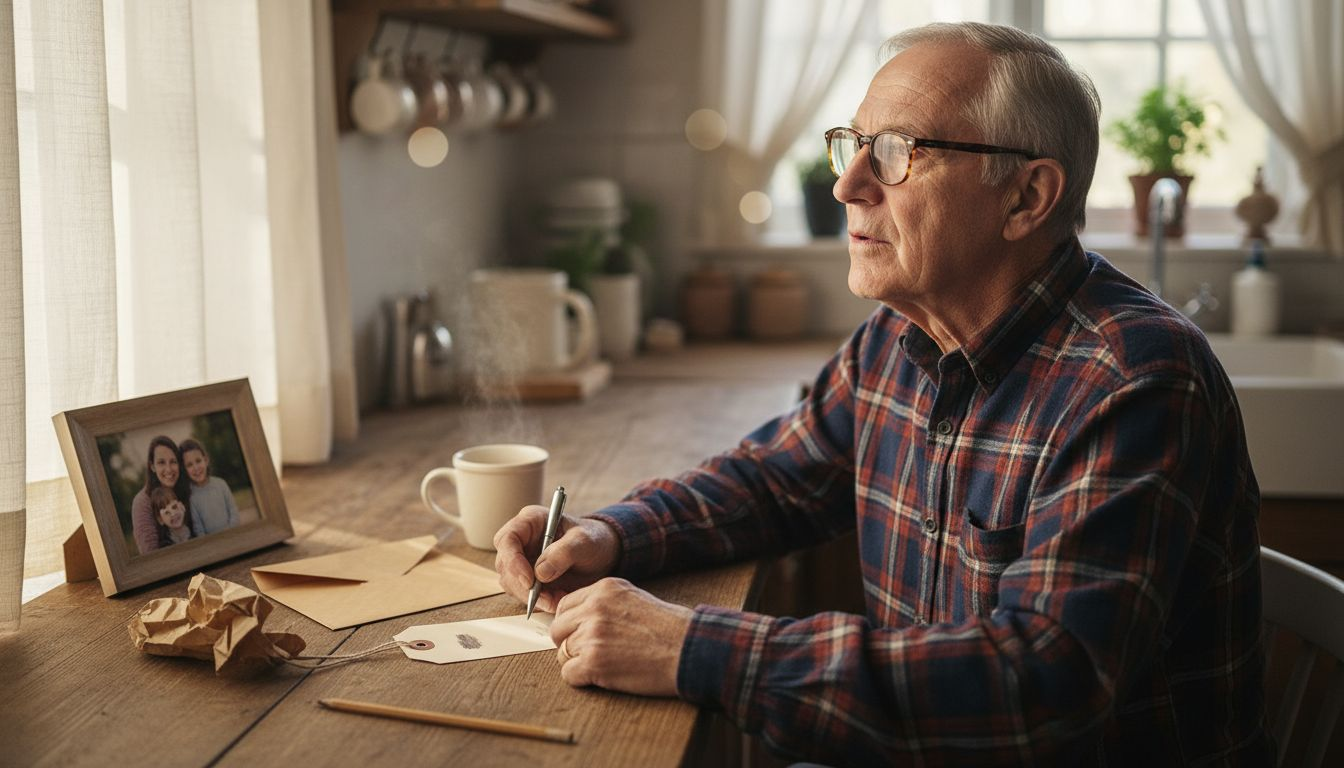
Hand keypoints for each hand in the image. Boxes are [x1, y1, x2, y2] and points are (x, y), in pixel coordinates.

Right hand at [493, 505, 620, 613]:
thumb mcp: (585, 541)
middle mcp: (521, 539)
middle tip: (549, 598)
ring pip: (511, 583)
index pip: (507, 539)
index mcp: (531, 521)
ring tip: (560, 598)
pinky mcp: (526, 578)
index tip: (530, 580)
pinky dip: (539, 602)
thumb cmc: (593, 540)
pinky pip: (523, 595)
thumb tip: (540, 573)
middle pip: (505, 565)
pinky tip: (558, 600)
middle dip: (524, 586)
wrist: (602, 556)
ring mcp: (521, 560)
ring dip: (533, 597)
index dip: (513, 560)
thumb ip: (564, 552)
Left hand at [549, 578, 692, 696]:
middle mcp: (594, 608)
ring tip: (605, 664)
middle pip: (557, 629)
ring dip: (579, 662)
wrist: (688, 649)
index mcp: (603, 589)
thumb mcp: (633, 598)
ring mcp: (592, 635)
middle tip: (590, 653)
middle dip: (569, 643)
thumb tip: (578, 617)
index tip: (580, 634)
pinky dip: (581, 679)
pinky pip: (568, 674)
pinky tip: (602, 676)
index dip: (571, 624)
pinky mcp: (594, 662)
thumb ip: (603, 603)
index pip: (565, 606)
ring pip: (562, 653)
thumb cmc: (668, 628)